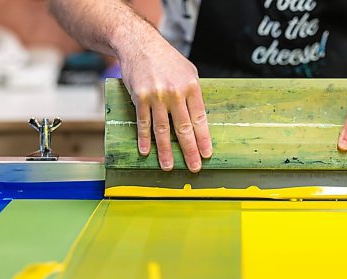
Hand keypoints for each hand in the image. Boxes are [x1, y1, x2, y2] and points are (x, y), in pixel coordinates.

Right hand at [118, 33, 211, 172]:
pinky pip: (143, 123)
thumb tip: (199, 117)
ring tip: (168, 166)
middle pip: (184, 128)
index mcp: (192, 87)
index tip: (207, 154)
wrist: (140, 44)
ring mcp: (157, 96)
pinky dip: (144, 139)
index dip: (203, 139)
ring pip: (162, 130)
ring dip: (165, 151)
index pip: (200, 119)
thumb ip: (194, 93)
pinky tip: (146, 151)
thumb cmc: (166, 59)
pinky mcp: (140, 97)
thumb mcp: (188, 71)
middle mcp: (176, 92)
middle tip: (193, 167)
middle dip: (189, 151)